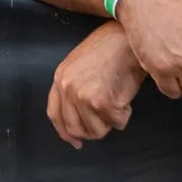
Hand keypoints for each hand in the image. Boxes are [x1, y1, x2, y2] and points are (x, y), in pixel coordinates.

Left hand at [47, 24, 147, 147]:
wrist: (127, 39)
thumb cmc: (110, 49)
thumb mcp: (81, 65)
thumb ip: (74, 88)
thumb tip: (79, 121)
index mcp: (60, 79)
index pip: (55, 115)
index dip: (65, 132)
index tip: (76, 142)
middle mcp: (67, 89)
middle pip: (75, 129)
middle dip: (93, 130)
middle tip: (106, 120)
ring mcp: (82, 96)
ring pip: (97, 130)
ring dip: (110, 122)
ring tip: (117, 101)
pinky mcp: (101, 102)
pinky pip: (116, 123)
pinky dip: (124, 115)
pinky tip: (126, 99)